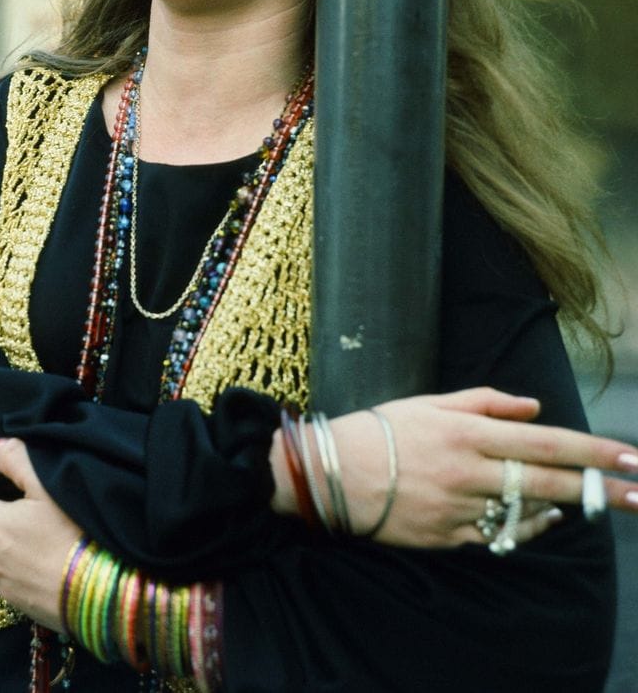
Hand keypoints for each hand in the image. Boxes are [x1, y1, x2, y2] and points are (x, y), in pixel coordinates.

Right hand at [305, 387, 637, 547]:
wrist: (330, 473)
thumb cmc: (378, 430)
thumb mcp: (428, 403)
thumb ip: (485, 402)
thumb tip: (535, 407)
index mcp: (465, 432)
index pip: (543, 442)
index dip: (591, 450)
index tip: (630, 456)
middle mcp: (469, 470)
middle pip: (549, 482)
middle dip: (602, 488)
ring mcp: (461, 507)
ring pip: (528, 513)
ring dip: (562, 508)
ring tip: (587, 502)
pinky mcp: (450, 537)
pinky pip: (502, 536)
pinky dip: (526, 527)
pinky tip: (539, 519)